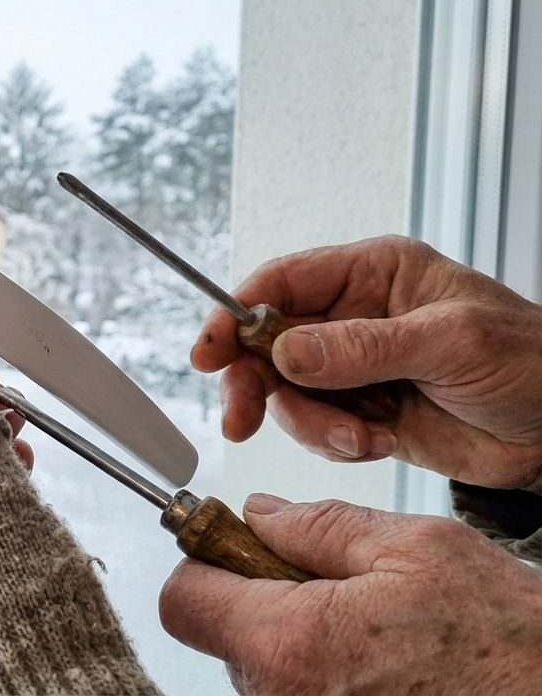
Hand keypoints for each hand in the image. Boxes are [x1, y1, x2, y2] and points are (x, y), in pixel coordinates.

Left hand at [159, 495, 541, 694]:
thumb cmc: (502, 638)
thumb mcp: (413, 547)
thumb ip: (317, 526)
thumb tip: (258, 514)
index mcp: (291, 644)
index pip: (182, 600)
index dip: (205, 560)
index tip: (234, 542)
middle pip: (218, 632)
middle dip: (255, 594)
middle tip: (323, 579)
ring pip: (256, 664)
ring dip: (291, 633)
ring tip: (365, 623)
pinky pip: (291, 691)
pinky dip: (317, 668)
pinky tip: (373, 657)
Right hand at [191, 235, 541, 490]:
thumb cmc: (532, 363)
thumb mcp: (450, 342)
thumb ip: (363, 347)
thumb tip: (287, 350)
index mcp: (373, 274)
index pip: (281, 282)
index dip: (234, 313)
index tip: (209, 352)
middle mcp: (354, 316)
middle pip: (267, 342)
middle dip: (254, 383)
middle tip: (242, 418)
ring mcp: (355, 367)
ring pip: (287, 393)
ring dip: (310, 424)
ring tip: (358, 438)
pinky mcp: (362, 411)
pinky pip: (317, 429)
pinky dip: (336, 444)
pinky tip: (377, 443)